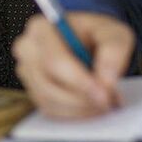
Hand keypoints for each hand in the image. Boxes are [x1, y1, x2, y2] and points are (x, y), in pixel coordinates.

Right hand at [12, 12, 133, 118]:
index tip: (104, 95)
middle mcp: (27, 50)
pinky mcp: (33, 91)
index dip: (80, 82)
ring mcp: (27, 73)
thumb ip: (114, 52)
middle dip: (82, 99)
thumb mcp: (113, 33)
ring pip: (50, 101)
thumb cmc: (97, 34)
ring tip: (104, 103)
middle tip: (109, 102)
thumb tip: (106, 82)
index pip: (55, 61)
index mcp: (42, 29)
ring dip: (80, 109)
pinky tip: (91, 105)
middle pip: (49, 85)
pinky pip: (51, 110)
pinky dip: (74, 113)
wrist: (87, 40)